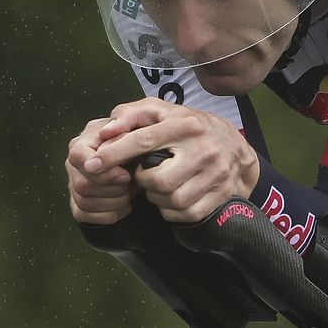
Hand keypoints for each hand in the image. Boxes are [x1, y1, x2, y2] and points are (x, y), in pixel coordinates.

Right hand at [66, 116, 137, 224]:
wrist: (150, 166)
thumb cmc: (145, 146)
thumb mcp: (143, 127)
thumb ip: (127, 121)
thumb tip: (108, 132)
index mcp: (86, 140)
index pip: (78, 156)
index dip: (103, 171)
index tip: (126, 175)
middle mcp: (75, 162)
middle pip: (81, 184)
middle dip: (113, 190)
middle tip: (132, 184)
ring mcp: (74, 182)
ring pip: (84, 201)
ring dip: (114, 202)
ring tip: (131, 193)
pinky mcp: (79, 203)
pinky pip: (84, 214)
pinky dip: (110, 214)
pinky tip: (125, 205)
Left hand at [85, 97, 259, 222]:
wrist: (237, 150)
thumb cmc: (190, 128)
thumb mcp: (163, 112)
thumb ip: (131, 115)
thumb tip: (105, 132)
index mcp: (185, 125)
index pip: (143, 140)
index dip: (113, 154)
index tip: (90, 165)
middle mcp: (203, 150)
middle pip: (158, 180)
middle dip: (144, 181)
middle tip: (145, 175)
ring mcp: (216, 175)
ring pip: (172, 200)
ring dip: (158, 198)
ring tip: (160, 185)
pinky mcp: (222, 196)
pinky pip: (186, 214)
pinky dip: (173, 210)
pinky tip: (173, 198)